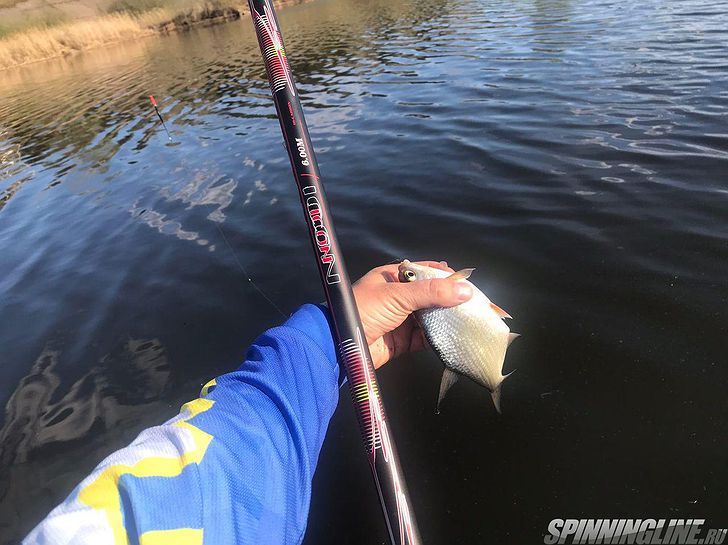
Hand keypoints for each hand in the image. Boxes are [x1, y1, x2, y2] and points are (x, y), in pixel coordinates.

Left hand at [352, 260, 472, 368]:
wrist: (341, 346)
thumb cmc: (363, 311)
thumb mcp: (398, 295)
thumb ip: (431, 292)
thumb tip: (464, 290)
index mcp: (393, 277)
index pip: (424, 272)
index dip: (445, 276)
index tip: (466, 283)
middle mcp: (398, 297)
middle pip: (430, 296)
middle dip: (449, 300)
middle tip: (472, 305)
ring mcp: (400, 319)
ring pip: (430, 317)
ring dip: (446, 319)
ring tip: (467, 321)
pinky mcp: (402, 340)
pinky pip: (425, 337)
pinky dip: (438, 338)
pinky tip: (452, 337)